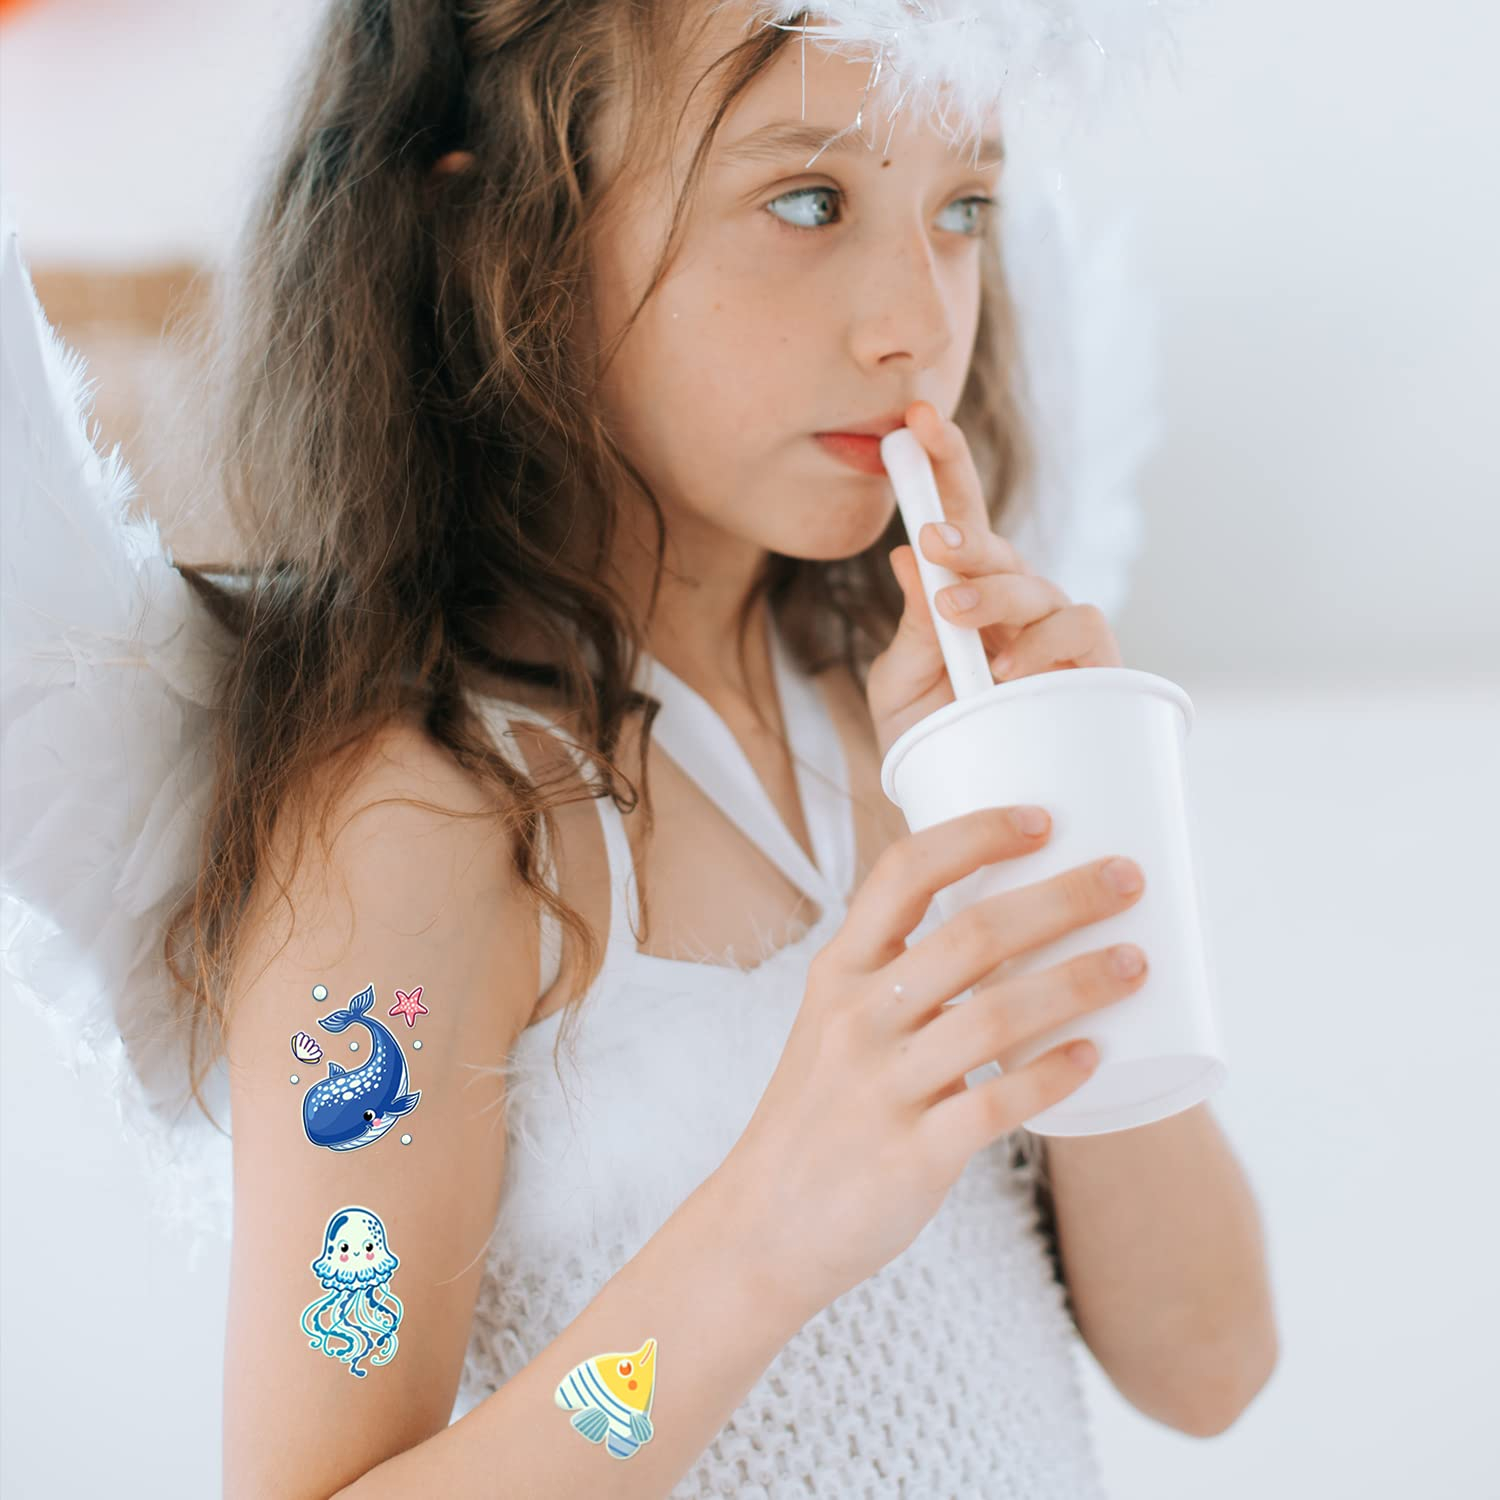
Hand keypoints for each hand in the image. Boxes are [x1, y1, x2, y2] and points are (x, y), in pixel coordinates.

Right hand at [716, 803, 1147, 1326]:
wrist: (762, 1226)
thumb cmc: (818, 1114)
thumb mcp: (833, 1026)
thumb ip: (901, 981)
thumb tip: (1011, 935)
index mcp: (837, 972)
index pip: (904, 873)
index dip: (976, 834)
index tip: (1044, 819)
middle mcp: (856, 1018)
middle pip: (971, 935)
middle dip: (1062, 899)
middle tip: (1128, 880)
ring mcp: (880, 1087)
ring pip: (995, 1015)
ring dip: (1077, 982)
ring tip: (1137, 963)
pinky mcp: (909, 1155)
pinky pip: (994, 1105)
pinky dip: (1051, 1076)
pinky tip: (1096, 1055)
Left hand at [865, 400, 1123, 760]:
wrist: (969, 814)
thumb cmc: (932, 739)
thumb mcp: (902, 688)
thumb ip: (910, 627)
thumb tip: (908, 555)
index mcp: (965, 591)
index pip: (957, 516)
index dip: (943, 464)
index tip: (916, 418)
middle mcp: (1016, 602)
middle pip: (999, 546)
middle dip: (966, 534)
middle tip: (930, 541)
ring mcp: (1057, 633)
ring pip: (1041, 585)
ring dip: (998, 592)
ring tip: (956, 616)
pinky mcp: (1094, 669)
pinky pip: (1084, 631)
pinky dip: (1046, 644)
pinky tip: (1008, 670)